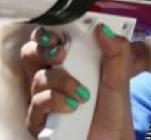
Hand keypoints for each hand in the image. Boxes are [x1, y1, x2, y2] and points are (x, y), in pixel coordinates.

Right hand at [21, 23, 134, 138]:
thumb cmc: (112, 114)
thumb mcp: (119, 80)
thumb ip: (116, 53)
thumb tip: (104, 28)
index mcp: (69, 63)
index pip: (48, 40)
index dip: (48, 33)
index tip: (59, 34)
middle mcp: (52, 79)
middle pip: (30, 54)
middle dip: (43, 49)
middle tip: (61, 54)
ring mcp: (43, 100)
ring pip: (37, 78)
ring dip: (61, 81)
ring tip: (83, 94)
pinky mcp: (39, 121)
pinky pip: (37, 104)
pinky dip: (56, 101)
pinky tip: (72, 107)